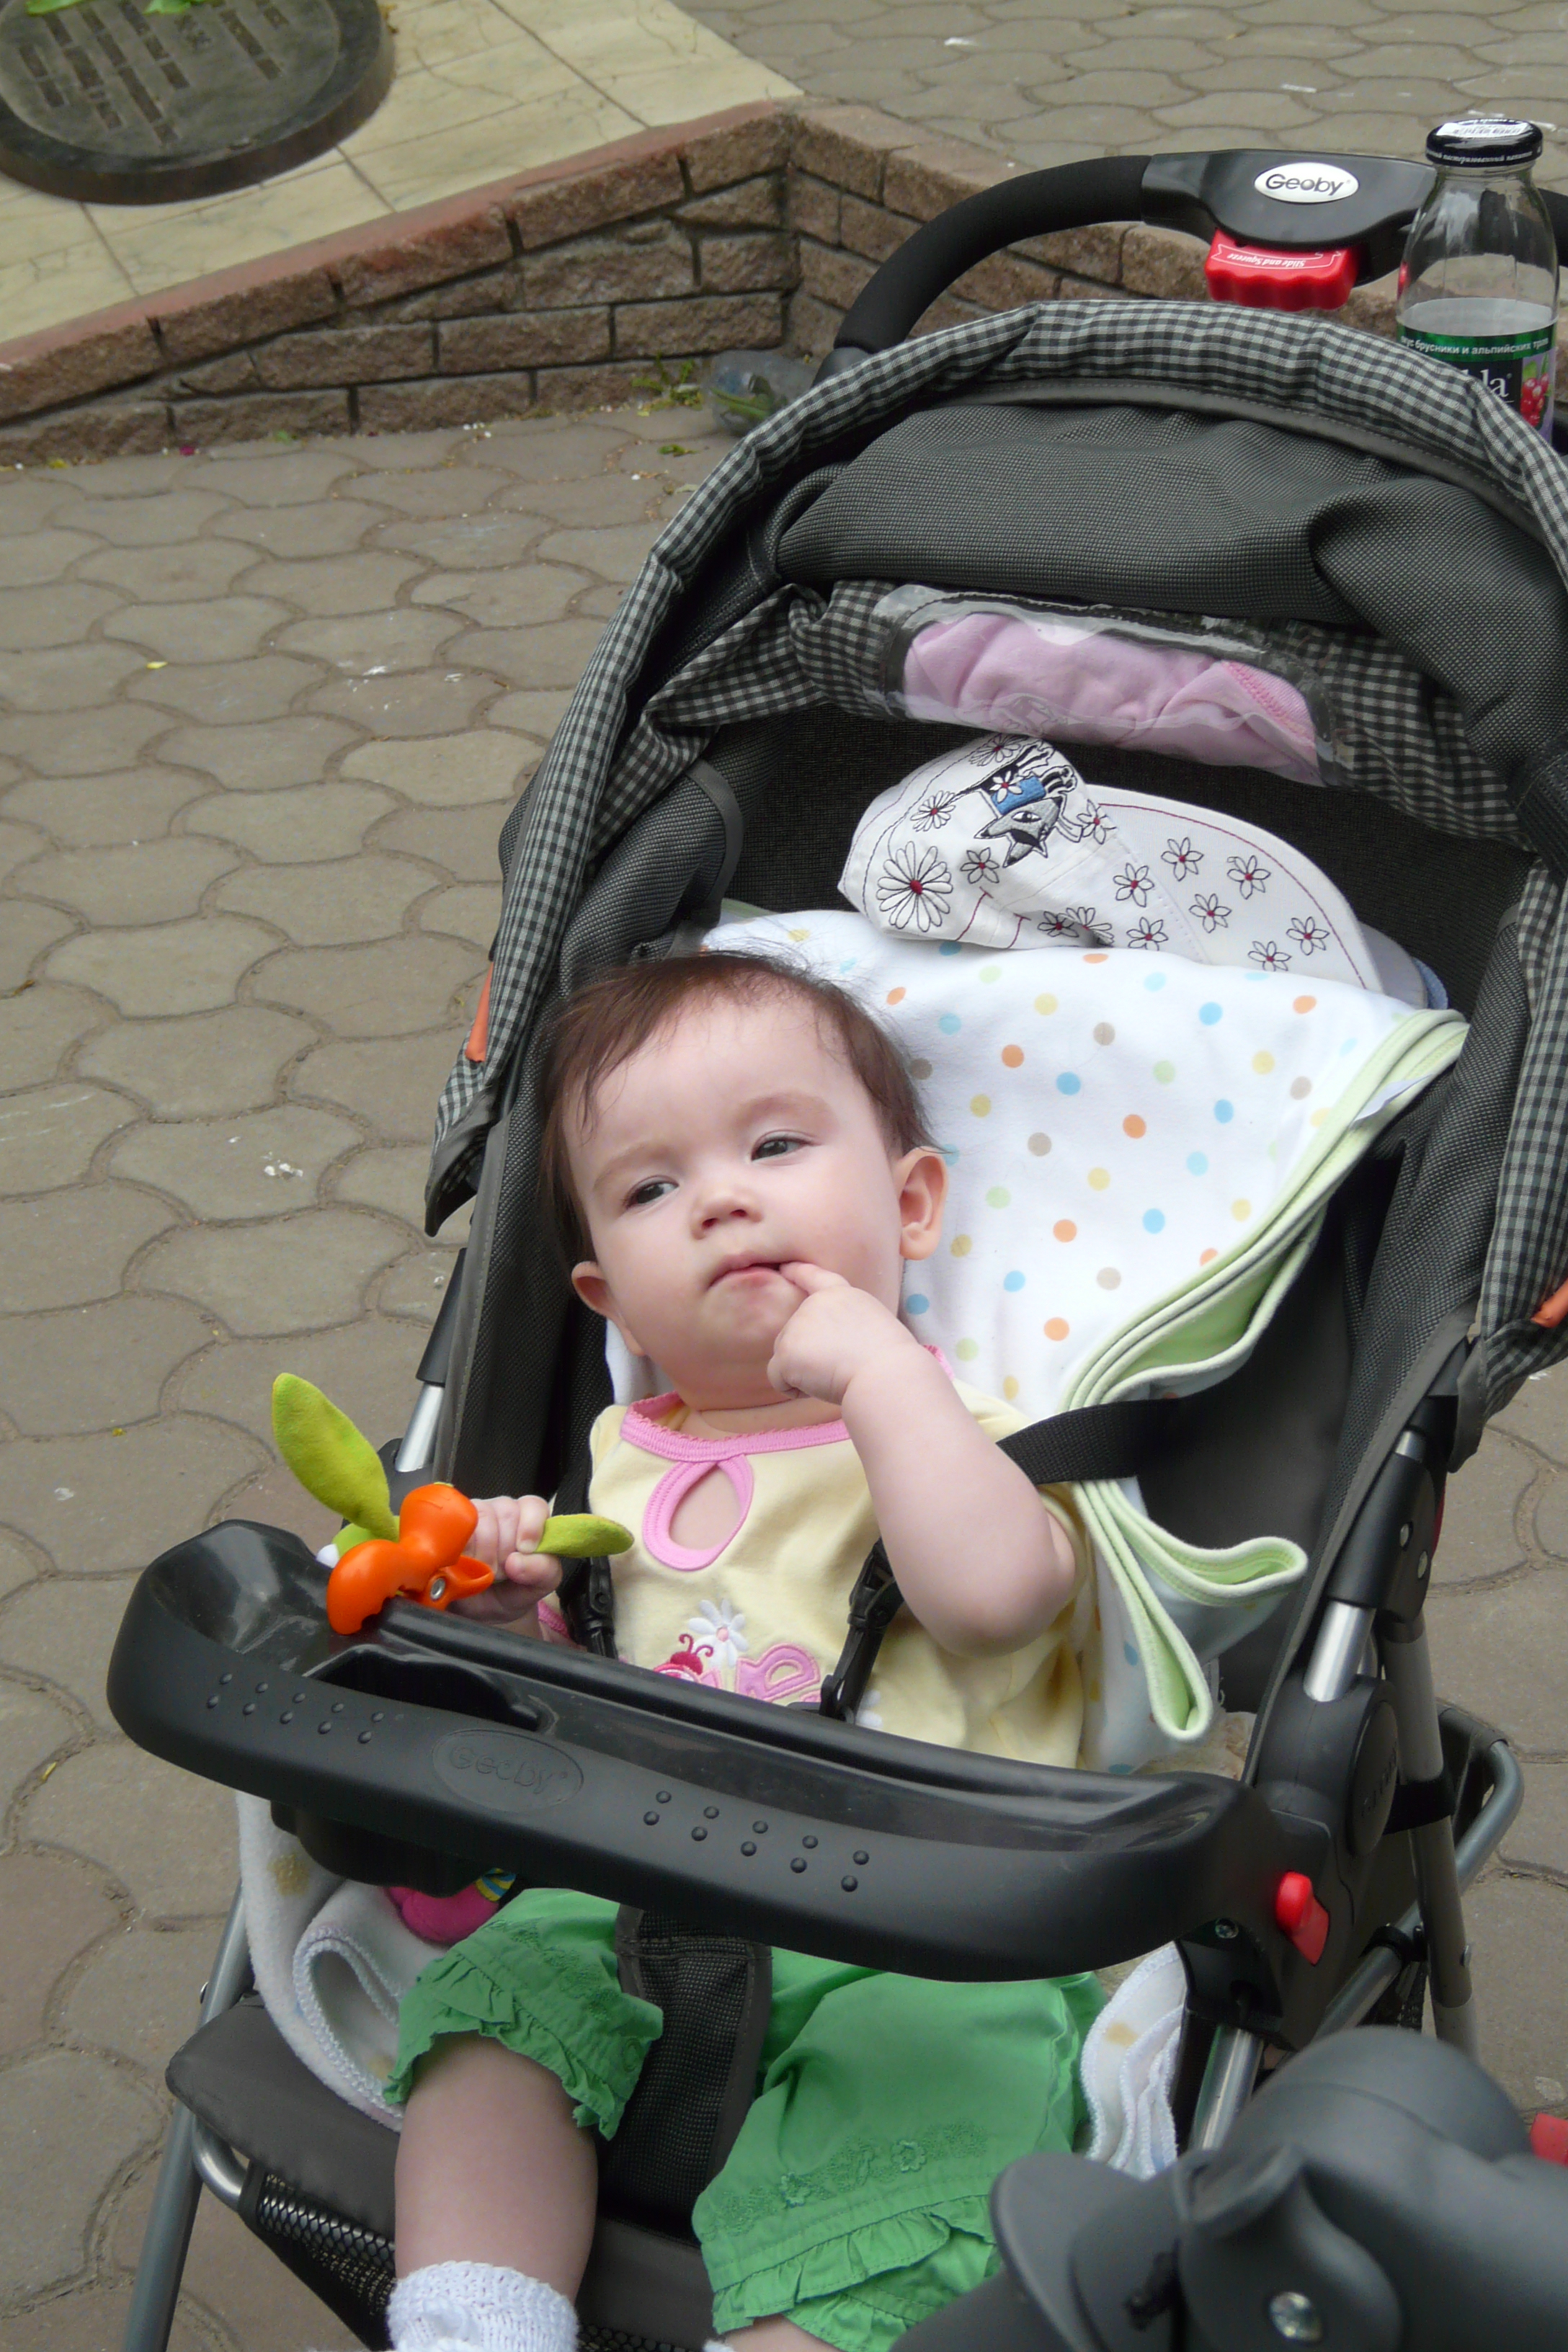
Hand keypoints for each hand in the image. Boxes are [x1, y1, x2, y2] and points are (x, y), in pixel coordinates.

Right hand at [452, 1494, 558, 1623]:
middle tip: (500, 1571)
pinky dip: (461, 1552)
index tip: (525, 1550)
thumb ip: (544, 1571)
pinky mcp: (449, 1525)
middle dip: (505, 1549)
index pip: (534, 1505)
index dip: (530, 1526)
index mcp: (528, 1518)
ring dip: (482, 1553)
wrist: (480, 1610)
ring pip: (481, 1519)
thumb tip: (517, 1562)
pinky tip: (463, 1566)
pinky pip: (456, 1529)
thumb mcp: (538, 1586)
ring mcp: (473, 1515)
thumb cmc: (512, 1589)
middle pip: (507, 1512)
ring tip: (481, 1571)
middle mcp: (501, 1510)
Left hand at [766, 1263, 921, 1407]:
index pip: (814, 1277)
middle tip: (843, 1365)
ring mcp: (797, 1325)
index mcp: (841, 1295)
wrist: (885, 1373)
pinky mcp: (786, 1350)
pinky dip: (793, 1390)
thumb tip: (824, 1348)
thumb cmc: (890, 1361)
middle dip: (810, 1355)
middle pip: (795, 1333)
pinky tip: (819, 1386)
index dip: (797, 1272)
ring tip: (836, 1374)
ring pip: (786, 1358)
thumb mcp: (872, 1326)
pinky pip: (777, 1379)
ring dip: (805, 1373)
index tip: (785, 1268)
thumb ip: (843, 1325)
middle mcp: (814, 1304)